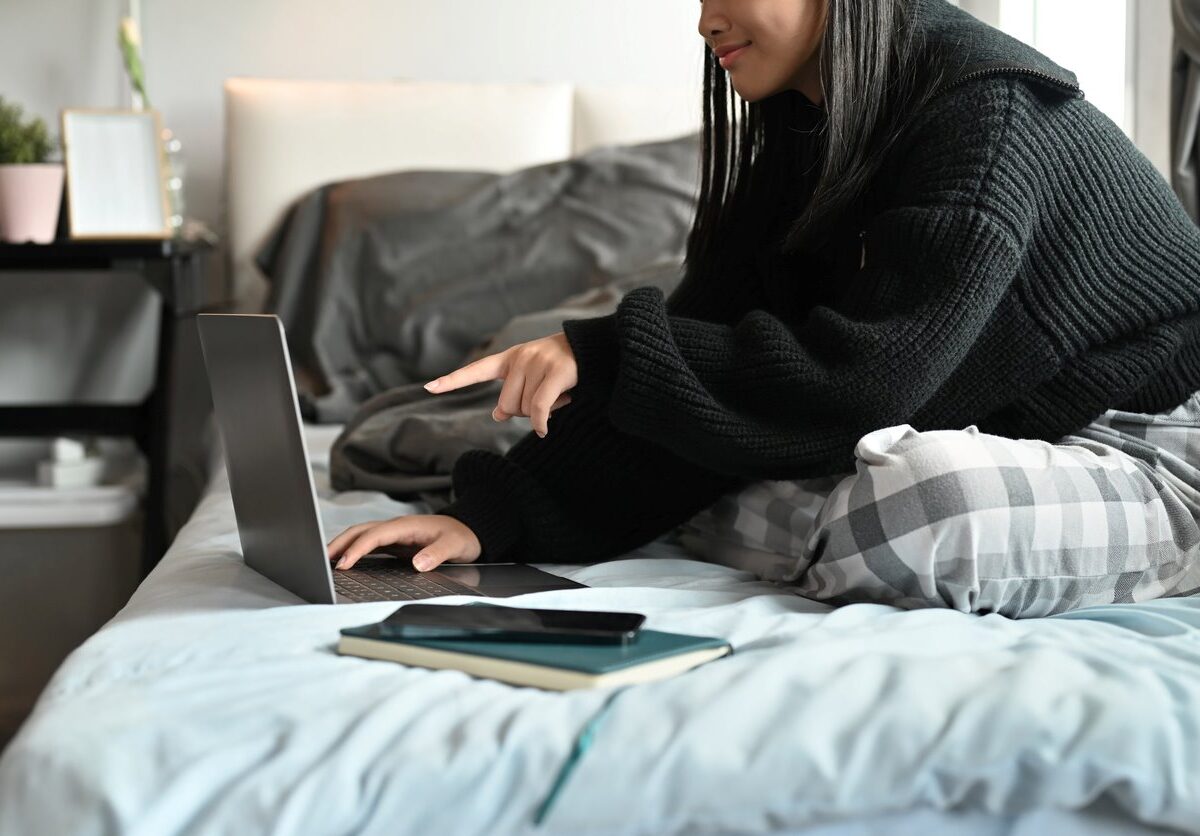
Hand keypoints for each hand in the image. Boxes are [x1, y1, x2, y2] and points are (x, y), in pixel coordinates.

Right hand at [327, 515, 481, 570]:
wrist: (469, 530)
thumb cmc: (461, 537)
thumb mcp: (454, 546)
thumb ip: (437, 554)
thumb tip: (418, 564)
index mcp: (406, 526)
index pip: (374, 535)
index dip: (357, 549)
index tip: (344, 564)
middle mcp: (396, 527)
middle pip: (360, 531)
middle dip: (339, 543)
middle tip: (320, 560)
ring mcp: (393, 533)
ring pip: (361, 535)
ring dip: (341, 545)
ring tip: (324, 561)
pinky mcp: (394, 542)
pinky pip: (368, 544)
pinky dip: (353, 550)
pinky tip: (344, 562)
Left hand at [424, 331, 575, 437]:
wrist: (596, 350)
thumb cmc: (565, 369)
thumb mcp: (535, 377)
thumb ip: (515, 393)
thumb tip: (498, 414)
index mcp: (511, 358)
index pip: (476, 370)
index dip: (452, 381)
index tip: (429, 388)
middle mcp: (521, 358)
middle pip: (508, 404)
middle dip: (524, 412)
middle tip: (547, 403)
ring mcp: (538, 363)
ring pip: (525, 408)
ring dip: (542, 413)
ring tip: (561, 397)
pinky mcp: (556, 372)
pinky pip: (539, 407)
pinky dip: (540, 422)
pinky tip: (543, 430)